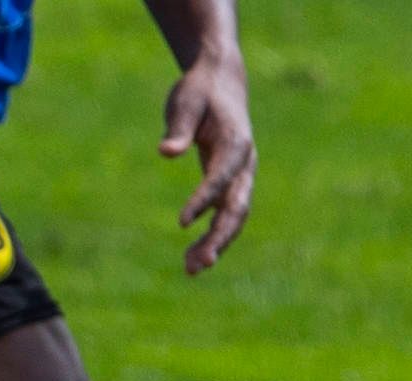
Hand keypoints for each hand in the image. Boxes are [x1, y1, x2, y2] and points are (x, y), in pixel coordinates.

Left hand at [159, 55, 255, 273]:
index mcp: (235, 141)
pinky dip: (212, 236)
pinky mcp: (231, 183)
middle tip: (201, 263)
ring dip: (216, 244)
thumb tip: (166, 152)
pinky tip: (191, 259)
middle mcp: (244, 162)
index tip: (181, 222)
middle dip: (220, 235)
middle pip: (237, 205)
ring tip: (192, 269)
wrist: (221, 81)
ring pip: (234, 217)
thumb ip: (178, 128)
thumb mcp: (184, 102)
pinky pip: (226, 215)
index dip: (203, 200)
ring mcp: (240, 175)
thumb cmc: (199, 91)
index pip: (221, 176)